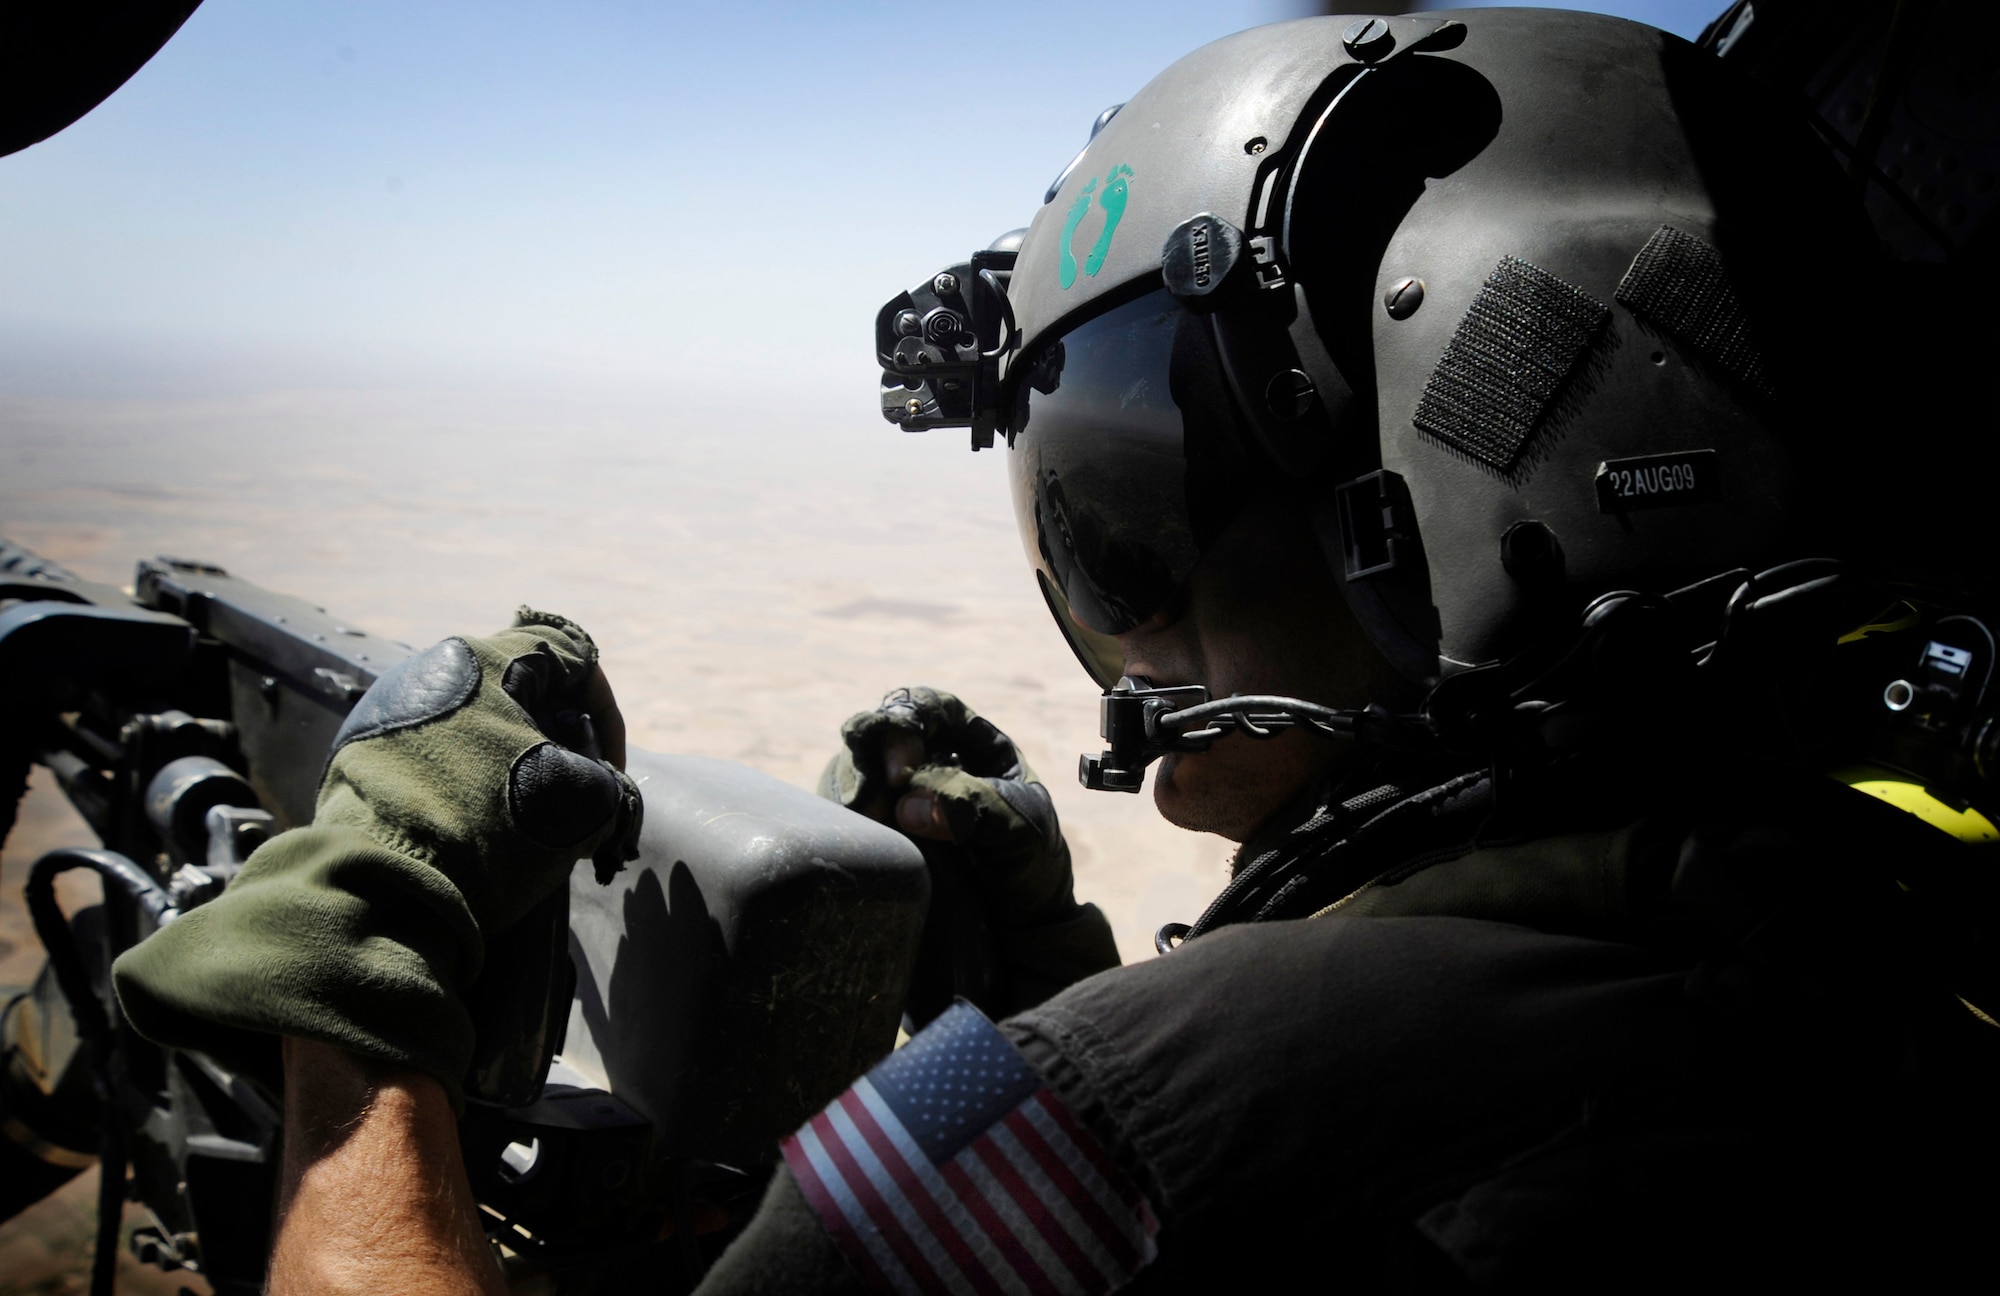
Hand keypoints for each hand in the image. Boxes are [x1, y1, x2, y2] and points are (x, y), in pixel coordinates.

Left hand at [113, 608, 642, 1105]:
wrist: (380, 889)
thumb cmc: (489, 831)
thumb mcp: (580, 804)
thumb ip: (609, 781)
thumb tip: (595, 785)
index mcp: (485, 660)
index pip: (573, 655)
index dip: (608, 715)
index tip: (611, 772)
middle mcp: (434, 670)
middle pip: (526, 690)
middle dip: (563, 744)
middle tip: (575, 800)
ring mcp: (394, 711)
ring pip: (485, 723)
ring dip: (521, 764)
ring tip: (532, 821)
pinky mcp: (367, 753)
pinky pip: (443, 751)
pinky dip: (478, 779)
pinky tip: (484, 827)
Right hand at [820, 687, 1116, 1022]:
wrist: (1017, 931)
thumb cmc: (1028, 871)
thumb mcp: (1020, 835)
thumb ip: (974, 809)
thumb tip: (910, 804)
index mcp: (976, 747)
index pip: (931, 708)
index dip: (909, 720)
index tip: (902, 766)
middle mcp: (932, 761)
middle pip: (883, 730)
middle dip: (870, 753)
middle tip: (872, 795)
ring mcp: (901, 796)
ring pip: (856, 766)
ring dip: (852, 784)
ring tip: (868, 818)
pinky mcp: (878, 829)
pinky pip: (844, 807)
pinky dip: (843, 815)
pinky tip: (856, 834)